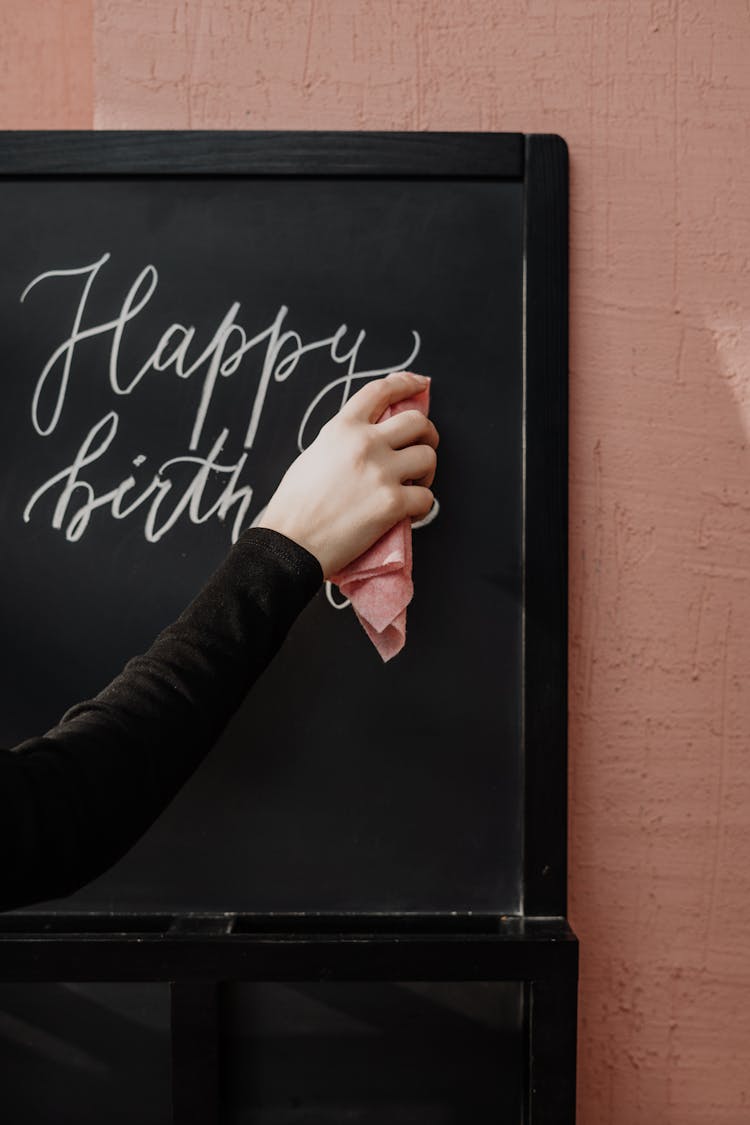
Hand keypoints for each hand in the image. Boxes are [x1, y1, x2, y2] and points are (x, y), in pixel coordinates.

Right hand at [257, 372, 438, 578]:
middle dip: (427, 434)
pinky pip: (427, 497)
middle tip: (422, 448)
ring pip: (428, 457)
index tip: (418, 384)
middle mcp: (365, 443)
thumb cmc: (295, 505)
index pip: (381, 391)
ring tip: (414, 485)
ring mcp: (381, 472)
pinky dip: (423, 507)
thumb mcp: (314, 455)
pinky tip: (410, 513)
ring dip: (427, 472)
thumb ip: (344, 442)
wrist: (291, 543)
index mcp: (342, 428)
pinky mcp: (392, 503)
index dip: (405, 384)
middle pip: (417, 421)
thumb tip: (371, 440)